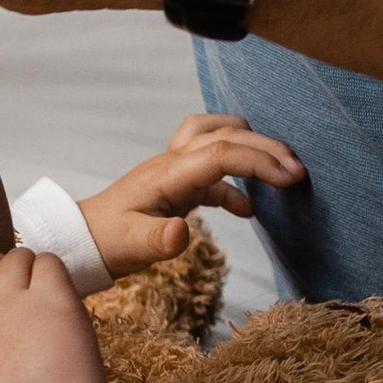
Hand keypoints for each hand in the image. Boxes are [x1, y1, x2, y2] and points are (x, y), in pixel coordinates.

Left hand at [79, 113, 304, 277]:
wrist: (82, 239)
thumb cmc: (105, 241)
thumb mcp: (129, 247)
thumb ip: (156, 241)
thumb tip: (183, 233)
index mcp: (167, 174)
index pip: (222, 152)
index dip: (259, 160)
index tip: (291, 177)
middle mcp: (174, 162)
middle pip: (227, 135)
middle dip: (267, 148)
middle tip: (300, 172)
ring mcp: (176, 169)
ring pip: (220, 137)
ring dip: (251, 146)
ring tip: (282, 170)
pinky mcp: (178, 184)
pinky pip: (213, 170)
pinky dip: (236, 182)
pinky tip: (248, 210)